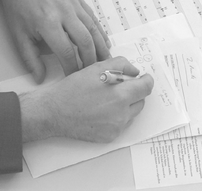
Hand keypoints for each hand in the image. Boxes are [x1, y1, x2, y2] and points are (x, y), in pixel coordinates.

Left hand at [0, 0, 110, 82]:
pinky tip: (104, 43)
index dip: (72, 68)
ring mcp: (73, 4)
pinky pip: (93, 17)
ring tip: (105, 62)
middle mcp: (64, 13)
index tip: (73, 77)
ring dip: (100, 47)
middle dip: (90, 60)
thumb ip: (31, 59)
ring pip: (93, 29)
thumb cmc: (18, 7)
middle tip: (92, 73)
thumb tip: (40, 78)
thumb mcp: (19, 36)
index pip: (66, 52)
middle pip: (85, 41)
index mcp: (48, 23)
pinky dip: (100, 32)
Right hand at [19, 56, 154, 142]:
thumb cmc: (72, 89)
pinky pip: (121, 124)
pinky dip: (116, 116)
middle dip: (134, 92)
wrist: (54, 112)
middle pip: (141, 101)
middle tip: (119, 86)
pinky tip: (100, 110)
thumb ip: (120, 65)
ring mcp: (116, 127)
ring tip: (107, 99)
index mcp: (121, 95)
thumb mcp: (95, 68)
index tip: (143, 78)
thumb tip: (134, 71)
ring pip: (132, 113)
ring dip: (126, 104)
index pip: (146, 87)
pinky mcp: (110, 137)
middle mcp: (122, 114)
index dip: (146, 80)